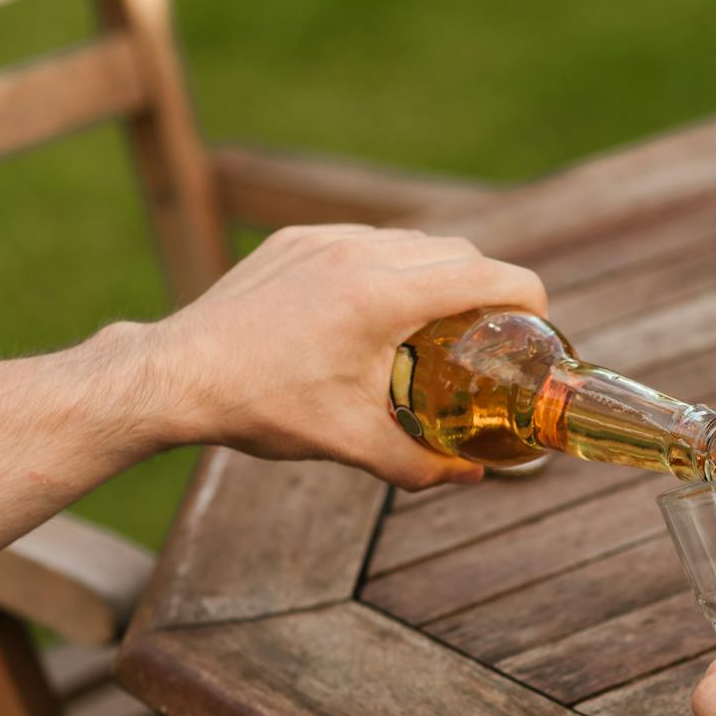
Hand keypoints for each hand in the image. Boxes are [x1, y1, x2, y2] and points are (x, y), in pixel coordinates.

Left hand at [137, 225, 546, 488]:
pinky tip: (376, 308)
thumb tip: (471, 475)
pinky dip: (388, 265)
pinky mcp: (294, 241)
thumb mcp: (351, 444)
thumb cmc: (264, 409)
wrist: (176, 377)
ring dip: (437, 270)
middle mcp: (359, 253)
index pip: (485, 275)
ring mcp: (323, 240)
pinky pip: (364, 241)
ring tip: (437, 319)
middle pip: (457, 250)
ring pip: (411, 240)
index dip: (527, 294)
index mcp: (383, 297)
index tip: (539, 319)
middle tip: (492, 330)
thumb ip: (420, 463)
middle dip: (487, 284)